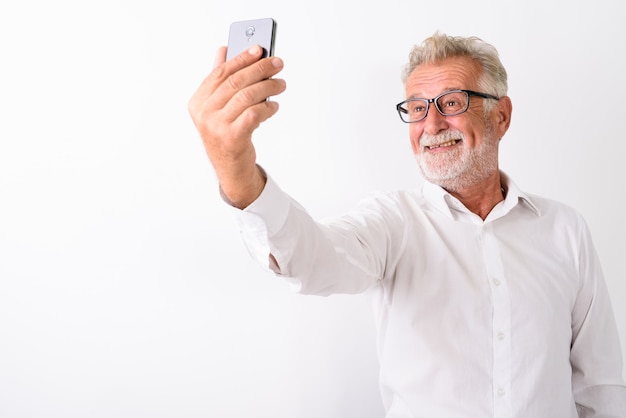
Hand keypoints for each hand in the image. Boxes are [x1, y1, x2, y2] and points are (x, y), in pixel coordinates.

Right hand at [188, 45, 285, 207]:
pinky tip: (274, 105)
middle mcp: (204, 113)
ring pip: (247, 96)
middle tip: (278, 63)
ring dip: (268, 87)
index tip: (259, 48)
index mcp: (198, 102)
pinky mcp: (233, 138)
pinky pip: (254, 114)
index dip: (241, 58)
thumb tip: (223, 50)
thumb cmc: (226, 134)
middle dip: (260, 69)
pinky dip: (268, 107)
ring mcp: (216, 126)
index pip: (221, 72)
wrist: (230, 169)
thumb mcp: (218, 108)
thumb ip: (219, 79)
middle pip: (236, 81)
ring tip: (281, 84)